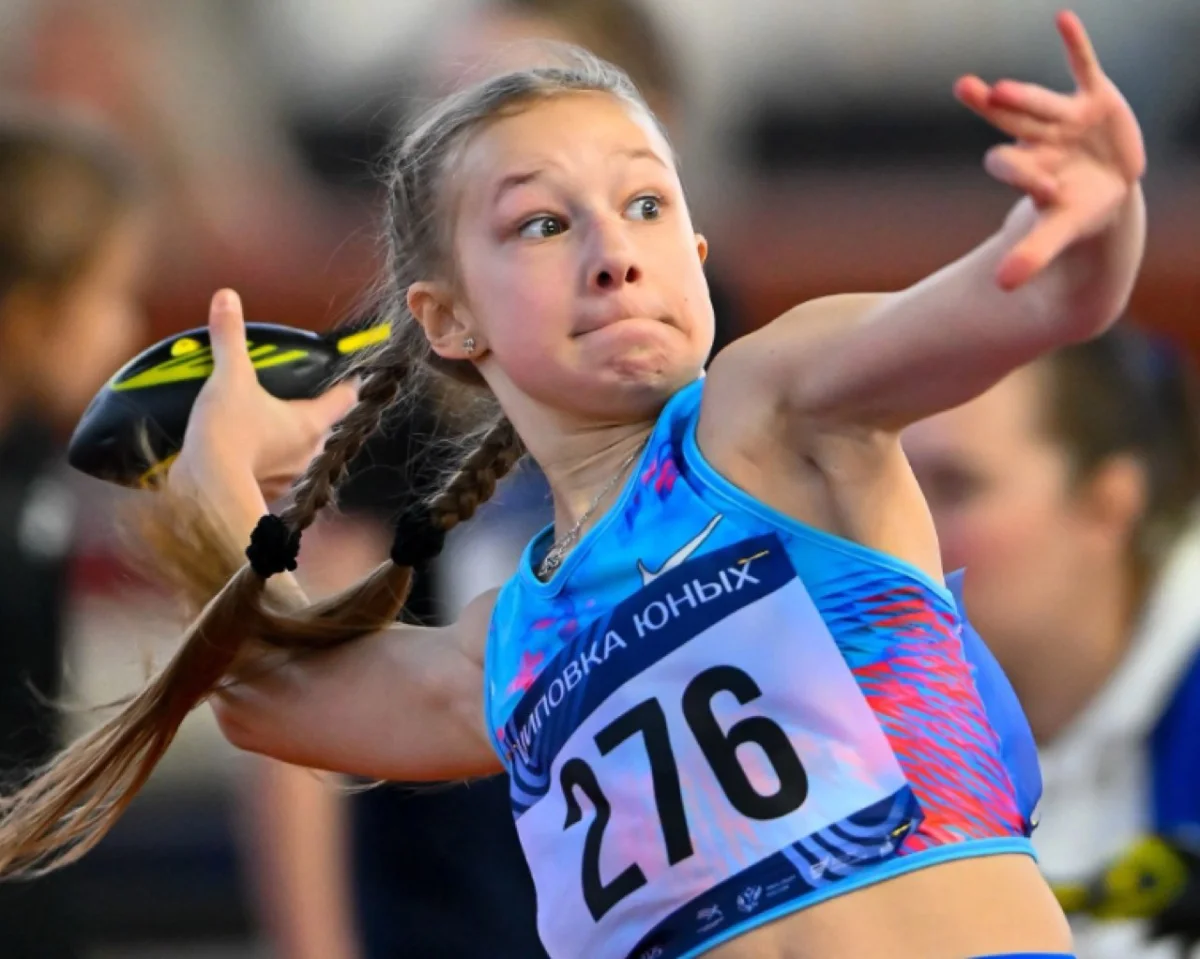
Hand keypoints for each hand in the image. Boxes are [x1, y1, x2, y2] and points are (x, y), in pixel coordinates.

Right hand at [176, 290, 357, 499]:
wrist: (204, 490)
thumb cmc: (228, 432)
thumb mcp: (229, 377)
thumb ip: (230, 338)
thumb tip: (227, 298)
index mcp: (311, 423)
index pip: (344, 399)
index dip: (349, 385)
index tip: (352, 376)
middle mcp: (308, 453)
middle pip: (323, 427)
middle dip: (314, 413)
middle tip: (300, 397)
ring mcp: (290, 478)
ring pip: (300, 453)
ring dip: (289, 440)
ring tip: (270, 424)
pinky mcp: (266, 493)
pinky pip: (275, 474)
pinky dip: (267, 462)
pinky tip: (249, 453)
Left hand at [955, 10, 1145, 289]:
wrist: (1105, 189)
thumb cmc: (1074, 210)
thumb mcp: (1059, 231)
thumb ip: (1031, 254)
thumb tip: (1002, 286)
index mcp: (1029, 171)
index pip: (1015, 167)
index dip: (1019, 171)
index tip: (1038, 186)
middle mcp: (1040, 141)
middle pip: (1012, 123)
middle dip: (995, 110)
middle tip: (969, 91)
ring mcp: (1065, 119)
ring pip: (1042, 102)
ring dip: (1026, 93)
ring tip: (1002, 88)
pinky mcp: (1095, 100)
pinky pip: (1083, 66)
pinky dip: (1075, 44)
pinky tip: (1062, 18)